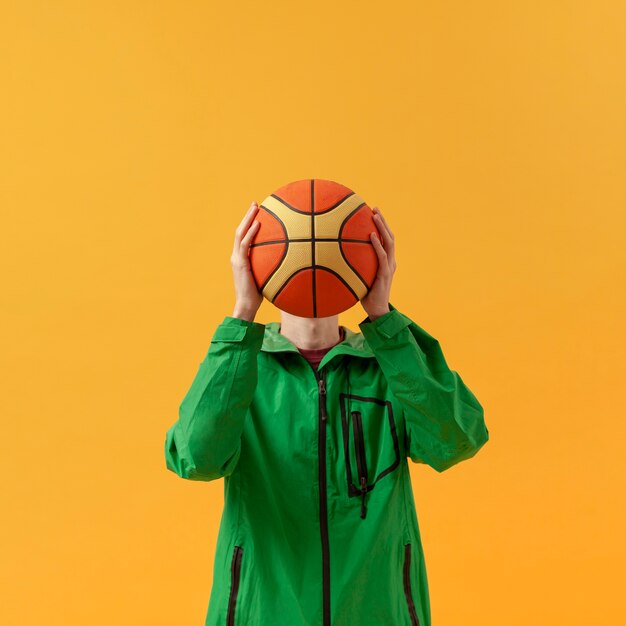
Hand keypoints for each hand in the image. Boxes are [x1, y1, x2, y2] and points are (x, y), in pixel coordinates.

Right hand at [231, 201, 262, 320]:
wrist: (247, 305)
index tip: (257, 212)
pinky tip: (258, 223)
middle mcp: (236, 256)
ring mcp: (237, 259)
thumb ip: (271, 266)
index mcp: (241, 258)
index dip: (248, 223)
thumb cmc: (258, 294)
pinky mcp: (240, 263)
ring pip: (240, 233)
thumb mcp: (265, 277)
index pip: (243, 236)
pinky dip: (251, 233)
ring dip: (248, 219)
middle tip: (255, 203)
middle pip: (240, 230)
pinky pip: (245, 244)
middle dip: (247, 215)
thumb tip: (289, 261)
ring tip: (255, 207)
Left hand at [360, 206, 395, 320]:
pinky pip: (382, 256)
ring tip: (375, 215)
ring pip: (389, 242)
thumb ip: (352, 266)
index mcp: (386, 261)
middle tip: (374, 208)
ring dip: (382, 227)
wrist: (376, 310)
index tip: (373, 213)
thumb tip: (333, 257)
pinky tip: (372, 235)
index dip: (382, 226)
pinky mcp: (385, 274)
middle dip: (383, 221)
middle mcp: (390, 261)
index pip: (386, 239)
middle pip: (389, 236)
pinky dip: (378, 244)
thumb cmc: (365, 295)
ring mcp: (389, 267)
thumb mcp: (359, 277)